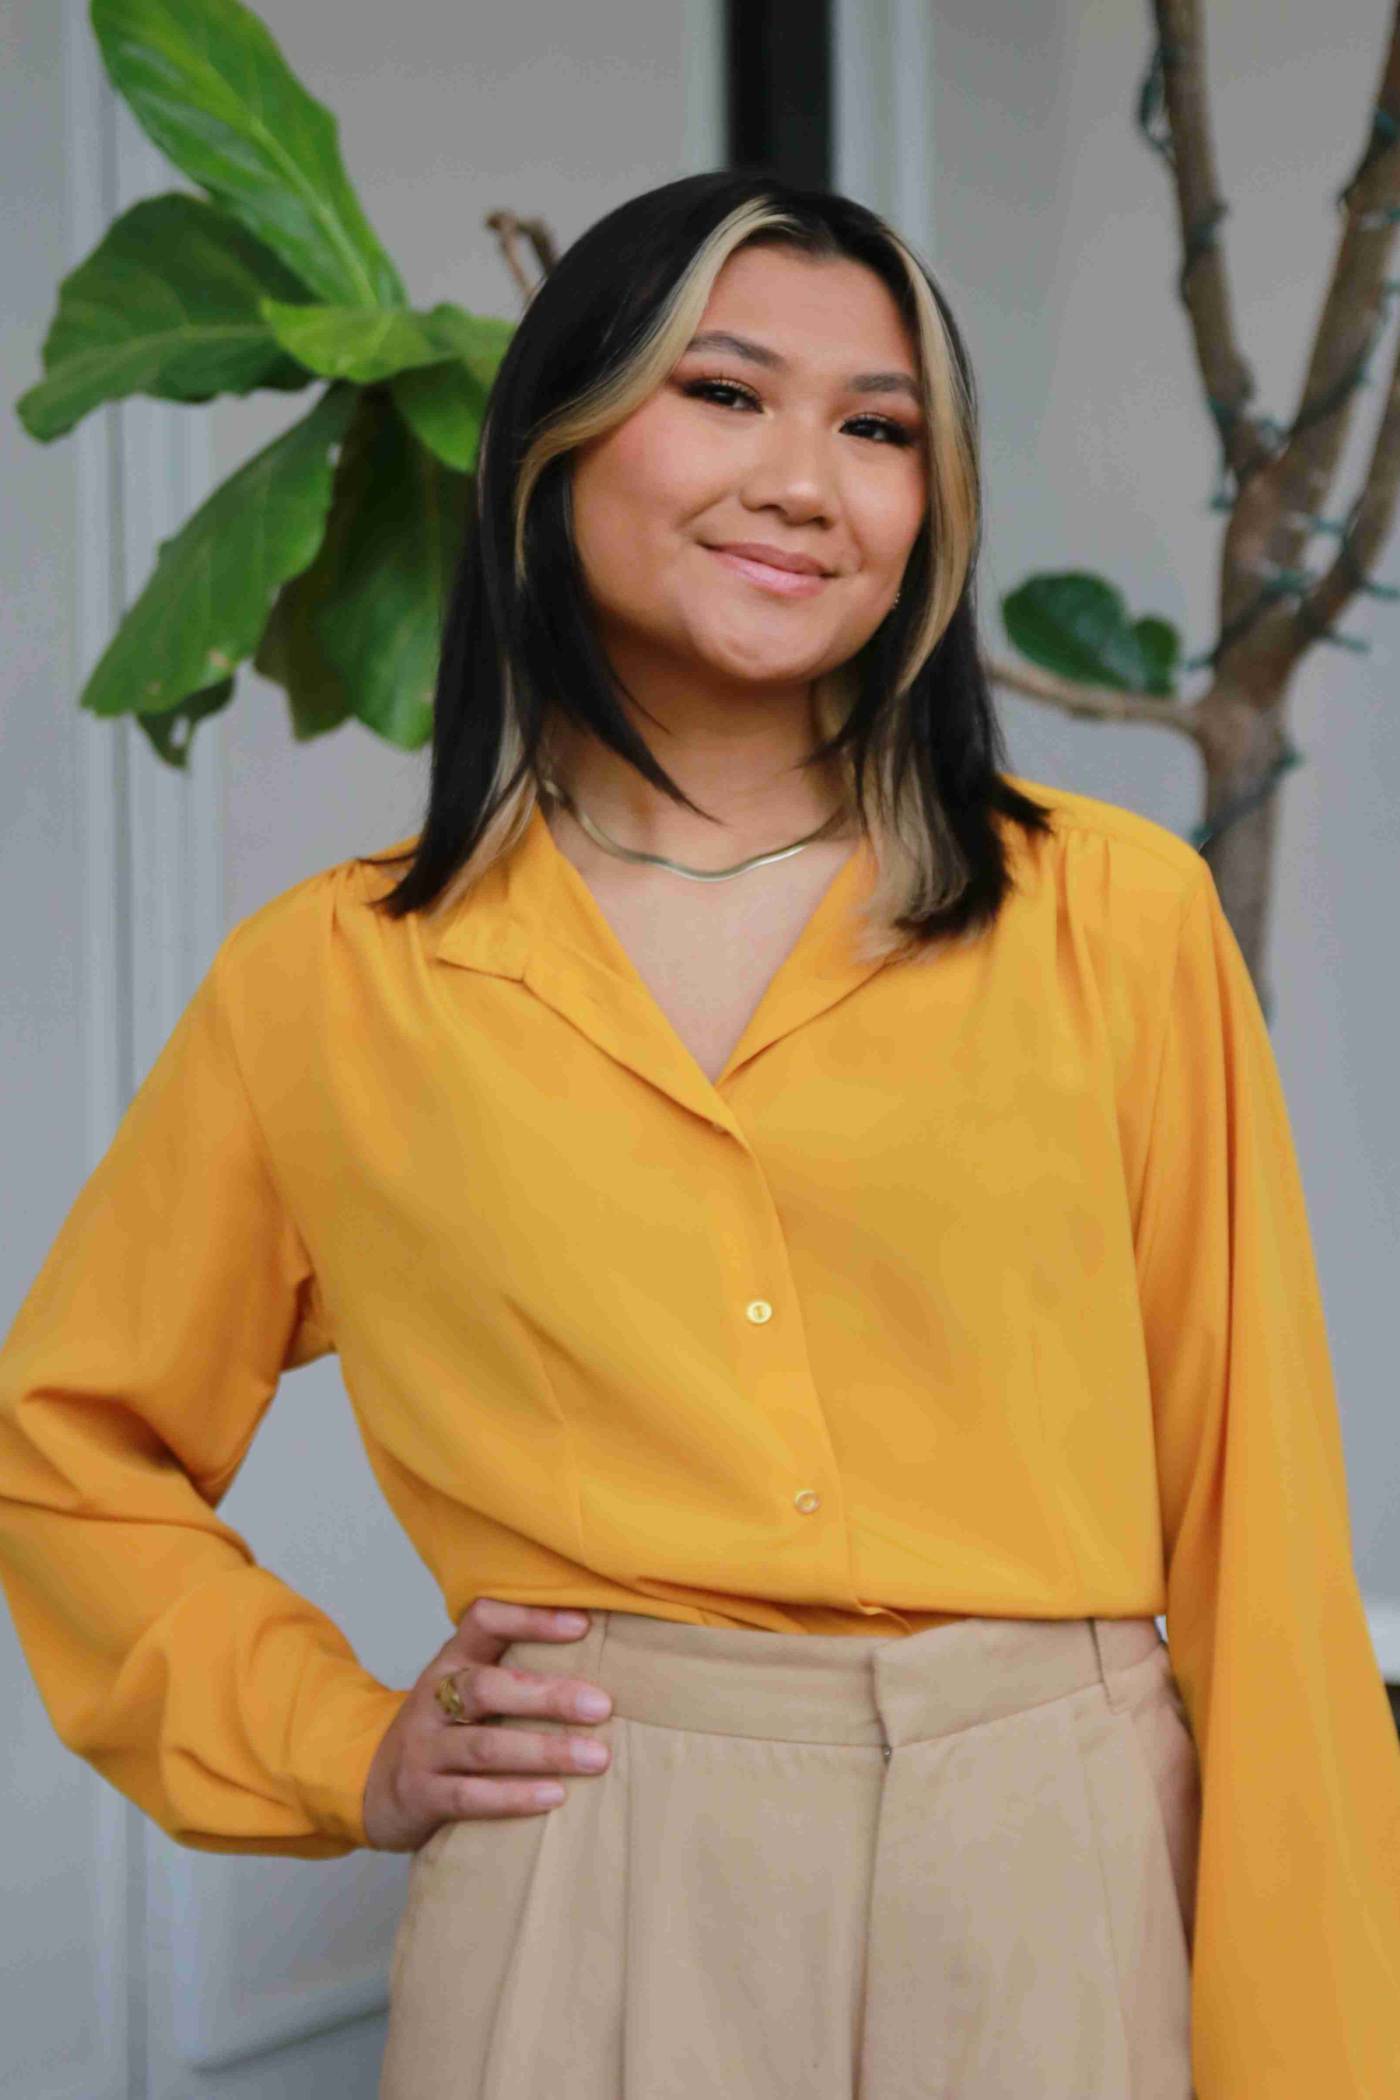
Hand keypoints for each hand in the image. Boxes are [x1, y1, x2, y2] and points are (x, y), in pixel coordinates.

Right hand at [361, 1597, 612, 1852]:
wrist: (373, 1784)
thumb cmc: (445, 1729)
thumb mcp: (467, 1688)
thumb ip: (515, 1671)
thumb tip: (605, 1657)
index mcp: (451, 1661)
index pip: (484, 1621)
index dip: (530, 1619)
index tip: (583, 1624)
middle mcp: (433, 1699)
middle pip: (488, 1688)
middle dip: (549, 1696)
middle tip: (602, 1706)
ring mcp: (423, 1748)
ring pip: (484, 1746)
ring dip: (544, 1751)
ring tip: (595, 1758)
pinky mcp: (421, 1794)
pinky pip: (470, 1796)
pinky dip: (514, 1797)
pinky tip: (554, 1796)